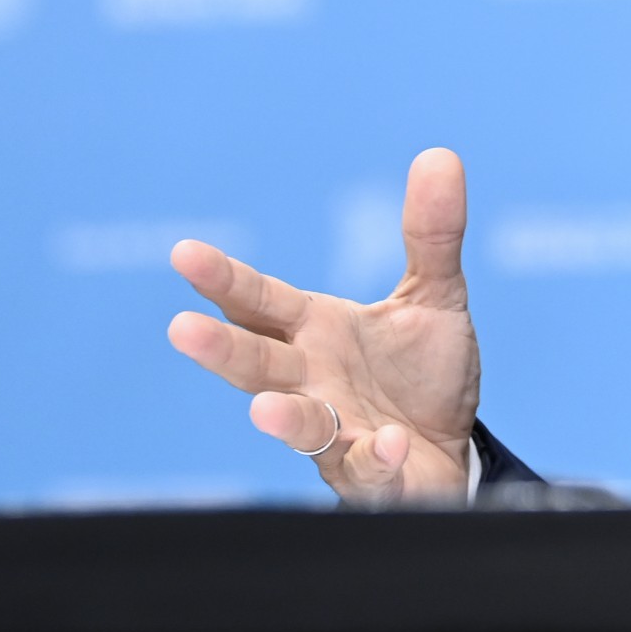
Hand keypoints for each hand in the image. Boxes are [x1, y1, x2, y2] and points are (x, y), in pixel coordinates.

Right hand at [167, 148, 479, 505]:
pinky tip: (390, 442)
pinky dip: (376, 458)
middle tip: (182, 329)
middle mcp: (312, 382)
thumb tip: (439, 155)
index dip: (225, 280)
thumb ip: (432, 234)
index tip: (185, 253)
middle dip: (222, 350)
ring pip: (301, 426)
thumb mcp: (434, 296)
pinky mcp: (372, 476)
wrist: (448, 452)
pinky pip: (368, 469)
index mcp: (316, 333)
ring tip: (267, 409)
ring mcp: (336, 434)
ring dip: (285, 418)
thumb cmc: (422, 374)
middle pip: (258, 364)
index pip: (260, 302)